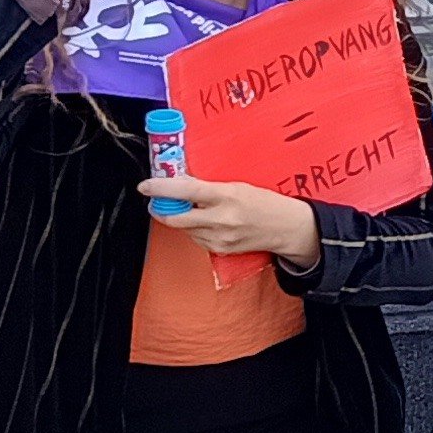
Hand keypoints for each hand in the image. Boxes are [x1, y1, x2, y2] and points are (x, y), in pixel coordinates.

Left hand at [142, 179, 321, 267]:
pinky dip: (194, 229)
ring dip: (181, 218)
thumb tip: (178, 183)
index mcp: (227, 197)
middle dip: (162, 208)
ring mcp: (221, 238)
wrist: (287, 228)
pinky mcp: (221, 250)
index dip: (161, 188)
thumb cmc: (265, 203)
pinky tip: (207, 222)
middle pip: (176, 217)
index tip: (146, 186)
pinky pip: (195, 238)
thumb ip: (206, 187)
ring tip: (193, 209)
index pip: (186, 191)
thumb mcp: (237, 186)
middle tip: (158, 199)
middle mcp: (222, 219)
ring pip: (184, 228)